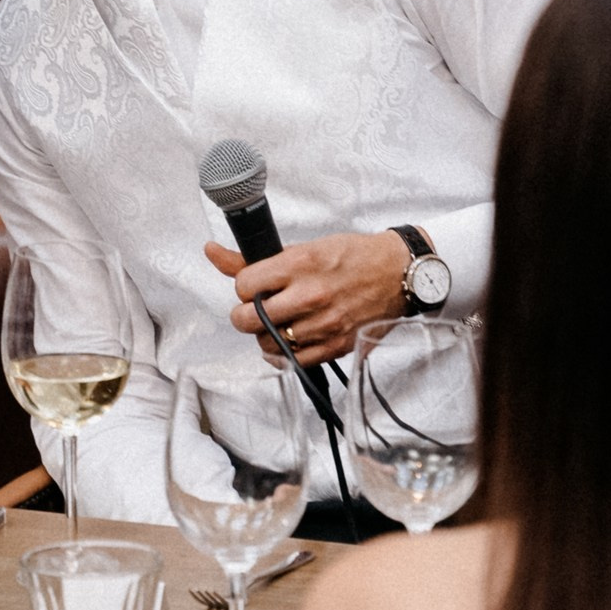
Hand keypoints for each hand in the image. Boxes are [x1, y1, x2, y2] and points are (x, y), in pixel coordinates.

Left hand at [207, 230, 408, 364]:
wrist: (398, 273)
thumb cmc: (353, 256)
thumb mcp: (305, 248)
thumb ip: (257, 258)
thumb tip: (212, 252)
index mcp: (299, 264)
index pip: (243, 285)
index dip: (243, 286)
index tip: (253, 286)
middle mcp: (309, 295)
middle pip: (247, 319)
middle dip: (245, 314)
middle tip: (256, 308)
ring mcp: (323, 324)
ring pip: (267, 343)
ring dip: (265, 335)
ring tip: (278, 322)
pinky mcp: (335, 346)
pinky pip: (292, 361)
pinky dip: (284, 353)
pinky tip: (291, 338)